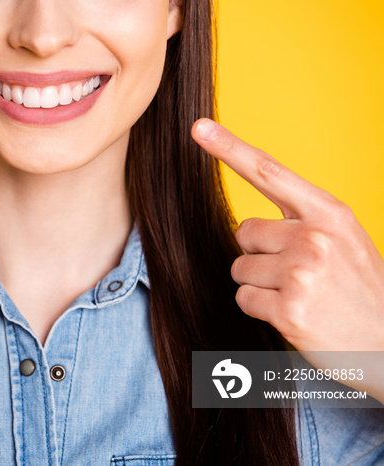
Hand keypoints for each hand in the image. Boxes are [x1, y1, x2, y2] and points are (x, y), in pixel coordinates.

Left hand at [191, 118, 383, 397]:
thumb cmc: (360, 289)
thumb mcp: (344, 240)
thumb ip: (303, 222)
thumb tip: (247, 226)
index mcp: (329, 213)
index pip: (268, 172)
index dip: (229, 148)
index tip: (199, 128)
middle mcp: (314, 238)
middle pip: (244, 232)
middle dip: (260, 253)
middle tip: (297, 274)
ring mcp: (301, 274)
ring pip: (239, 268)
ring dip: (260, 284)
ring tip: (300, 295)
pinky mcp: (288, 309)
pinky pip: (244, 298)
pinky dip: (261, 308)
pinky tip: (294, 315)